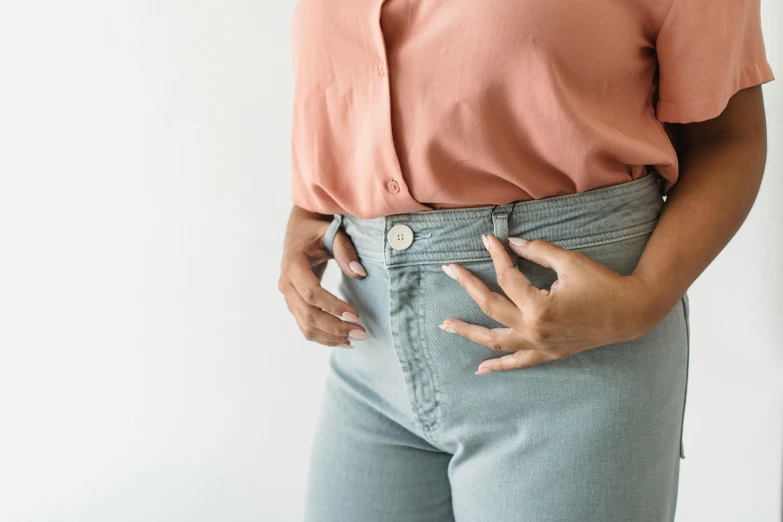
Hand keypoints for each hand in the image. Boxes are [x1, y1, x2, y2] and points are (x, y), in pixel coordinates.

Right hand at [278, 206, 368, 347]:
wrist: (300, 230)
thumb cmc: (318, 230)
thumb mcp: (332, 232)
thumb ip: (346, 250)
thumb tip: (360, 274)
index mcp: (292, 264)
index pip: (311, 293)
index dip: (333, 306)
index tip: (356, 315)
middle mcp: (285, 283)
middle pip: (308, 314)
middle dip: (335, 327)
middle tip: (362, 333)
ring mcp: (288, 296)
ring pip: (305, 326)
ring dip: (330, 337)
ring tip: (356, 340)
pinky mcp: (293, 304)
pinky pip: (305, 326)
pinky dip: (324, 337)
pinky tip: (344, 340)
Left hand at [439, 234, 665, 373]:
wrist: (630, 313)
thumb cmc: (602, 284)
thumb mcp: (570, 261)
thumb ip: (537, 251)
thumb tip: (511, 243)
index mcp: (539, 306)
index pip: (507, 277)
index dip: (496, 256)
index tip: (486, 239)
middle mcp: (534, 330)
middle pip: (490, 306)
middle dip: (468, 285)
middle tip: (450, 269)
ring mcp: (540, 345)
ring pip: (495, 340)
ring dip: (469, 332)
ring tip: (445, 325)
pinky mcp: (548, 353)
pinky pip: (518, 363)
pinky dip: (498, 366)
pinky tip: (480, 368)